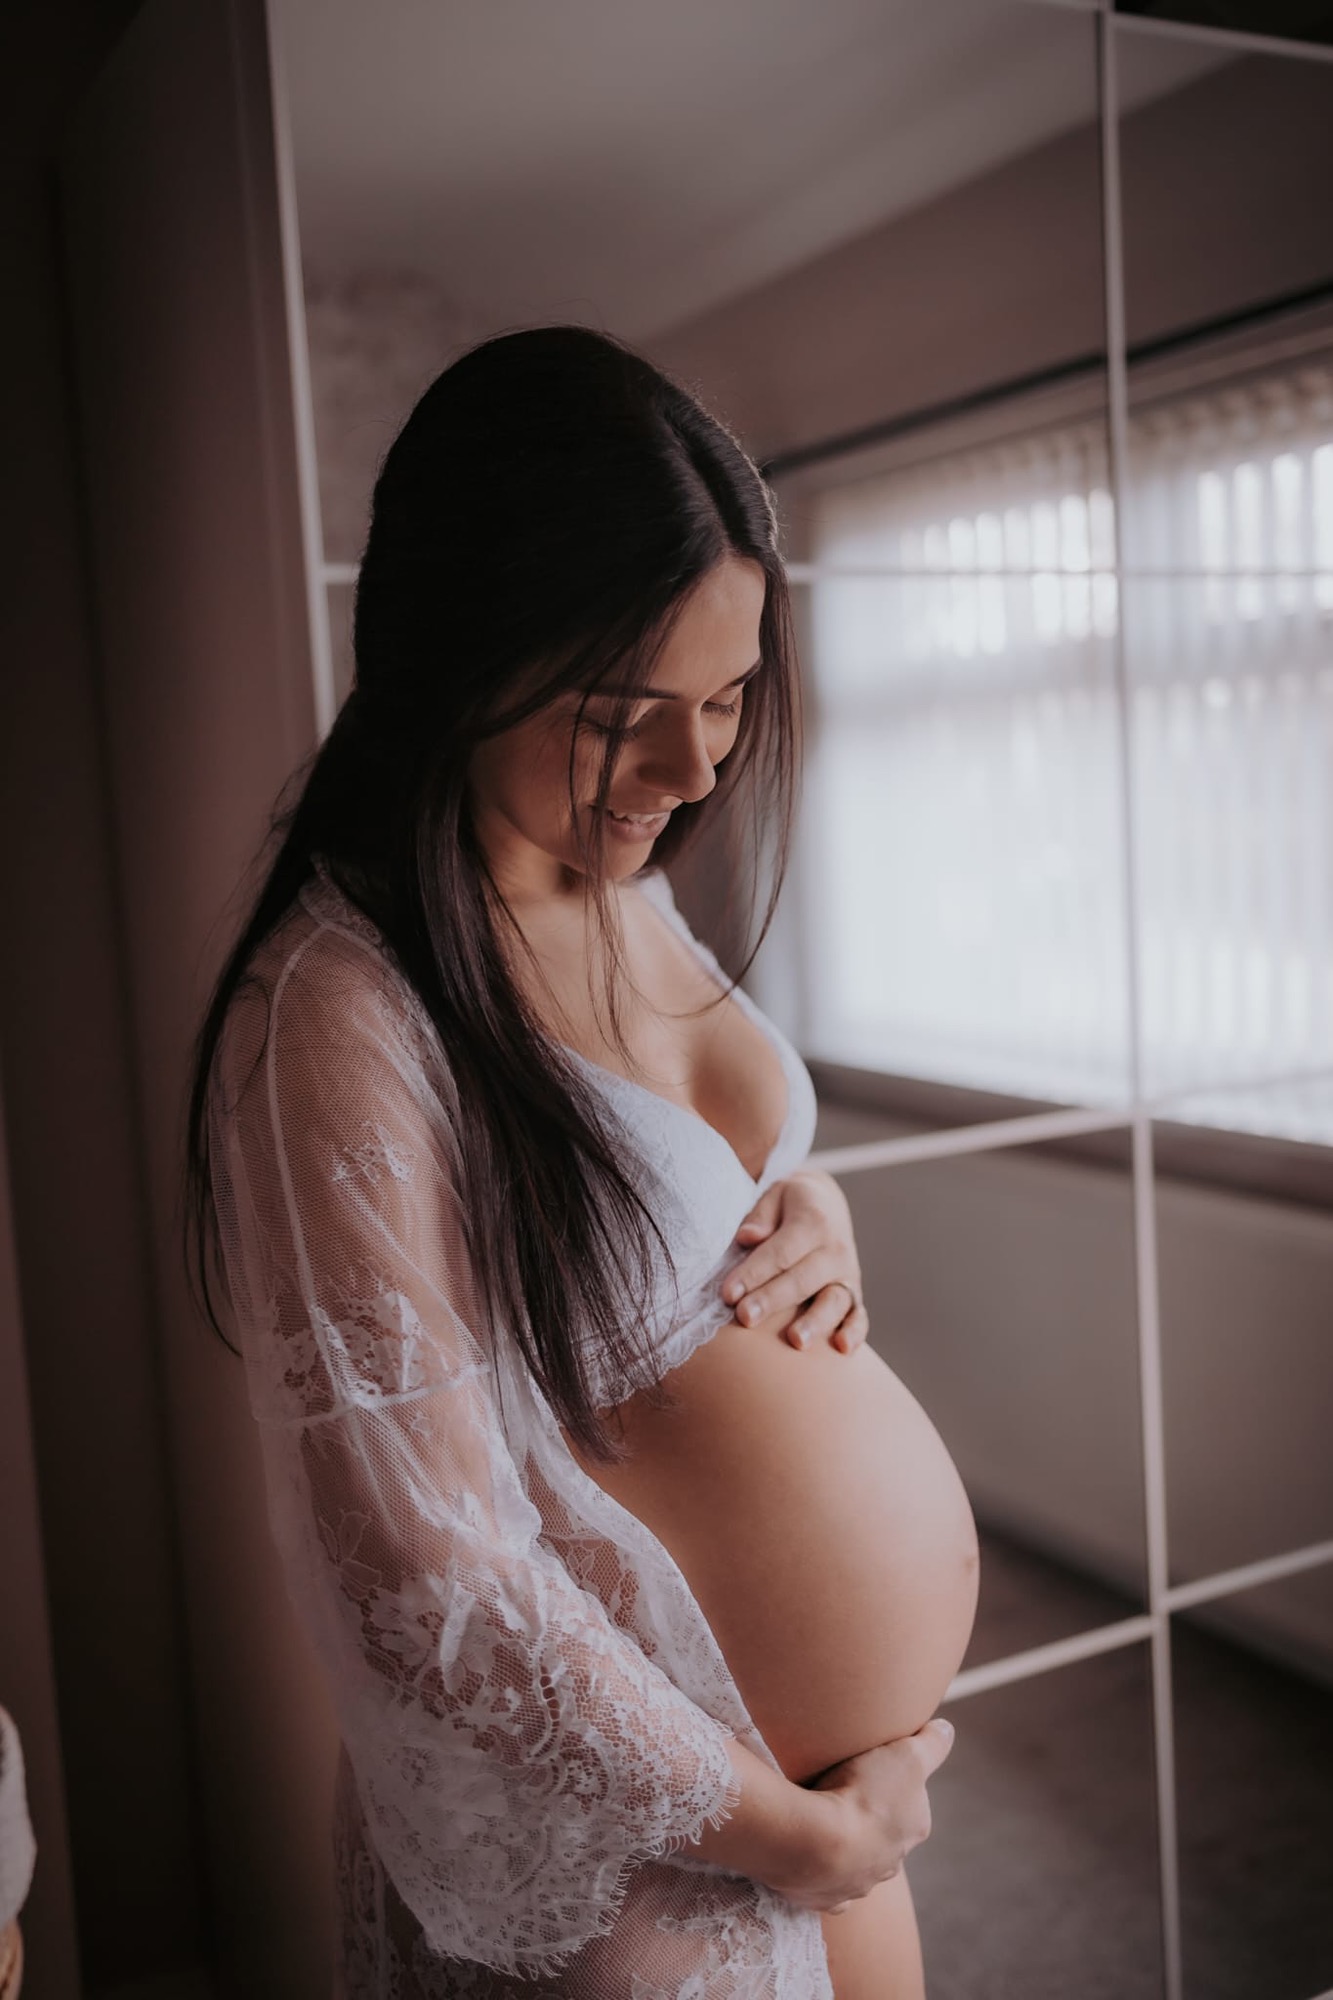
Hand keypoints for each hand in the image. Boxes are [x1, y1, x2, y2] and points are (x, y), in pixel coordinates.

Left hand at [721, 1169, 867, 1352]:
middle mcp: (835, 1250)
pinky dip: (855, 1332)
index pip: (780, 1252)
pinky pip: (858, 1315)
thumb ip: (761, 1216)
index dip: (753, 1273)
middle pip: (802, 1279)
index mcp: (813, 1222)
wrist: (827, 1204)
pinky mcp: (855, 1295)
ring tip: (796, 1341)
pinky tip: (842, 1348)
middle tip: (745, 1317)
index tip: (727, 1293)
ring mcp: (847, 1275)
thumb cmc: (791, 1205)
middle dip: (772, 1299)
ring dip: (816, 1322)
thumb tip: (747, 1237)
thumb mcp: (775, 1196)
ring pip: (834, 1301)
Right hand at [773, 1717, 955, 1914]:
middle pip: (884, 1837)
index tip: (872, 1770)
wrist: (816, 1843)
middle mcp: (891, 1864)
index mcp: (913, 1829)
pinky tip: (812, 1859)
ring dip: (846, 1846)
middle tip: (845, 1793)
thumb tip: (947, 1729)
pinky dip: (823, 1875)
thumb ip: (932, 1744)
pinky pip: (828, 1886)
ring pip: (857, 1863)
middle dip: (871, 1820)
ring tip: (823, 1821)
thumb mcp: (907, 1755)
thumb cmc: (865, 1794)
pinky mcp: (826, 1898)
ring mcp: (858, 1885)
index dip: (893, 1785)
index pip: (911, 1805)